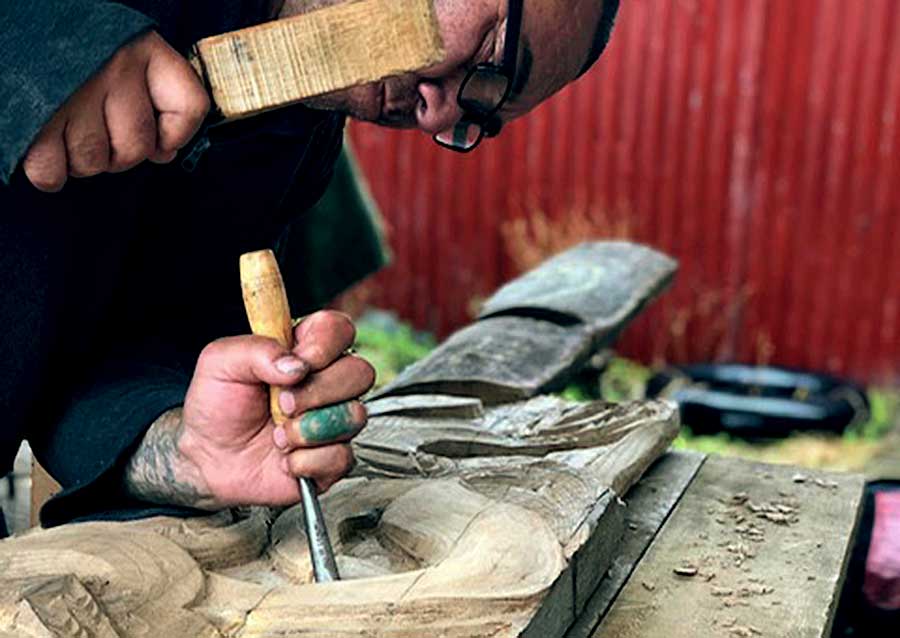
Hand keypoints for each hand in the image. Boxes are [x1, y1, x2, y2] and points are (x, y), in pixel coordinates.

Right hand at [23, 31, 208, 191]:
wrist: (20, 20)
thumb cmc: (82, 48)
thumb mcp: (127, 53)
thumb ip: (157, 98)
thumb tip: (164, 153)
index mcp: (143, 50)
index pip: (188, 107)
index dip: (175, 134)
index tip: (160, 137)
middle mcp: (112, 69)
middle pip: (137, 146)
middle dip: (121, 155)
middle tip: (102, 136)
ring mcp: (73, 92)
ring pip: (95, 160)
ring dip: (84, 161)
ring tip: (71, 136)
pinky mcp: (34, 115)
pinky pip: (50, 168)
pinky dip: (51, 173)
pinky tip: (50, 152)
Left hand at [123, 311, 374, 509]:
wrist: (208, 458)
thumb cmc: (218, 406)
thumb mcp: (220, 363)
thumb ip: (256, 350)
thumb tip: (295, 366)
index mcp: (305, 350)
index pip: (340, 330)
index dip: (324, 346)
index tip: (297, 363)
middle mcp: (327, 382)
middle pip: (360, 372)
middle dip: (316, 392)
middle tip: (282, 403)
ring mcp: (335, 419)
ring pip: (355, 415)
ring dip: (308, 430)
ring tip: (279, 436)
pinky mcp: (334, 458)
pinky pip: (342, 456)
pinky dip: (306, 461)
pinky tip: (286, 459)